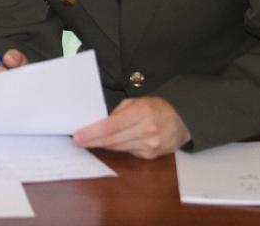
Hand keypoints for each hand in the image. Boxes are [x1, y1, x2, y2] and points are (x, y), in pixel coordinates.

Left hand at [72, 97, 190, 158]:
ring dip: (101, 145)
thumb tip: (98, 124)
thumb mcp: (137, 102)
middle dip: (92, 141)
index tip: (78, 136)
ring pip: (118, 148)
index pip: (110, 126)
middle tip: (77, 141)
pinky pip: (128, 152)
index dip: (92, 133)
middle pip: (112, 140)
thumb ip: (118, 113)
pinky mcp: (151, 156)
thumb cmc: (156, 108)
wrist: (182, 120)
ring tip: (88, 141)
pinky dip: (117, 147)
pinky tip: (110, 143)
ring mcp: (150, 146)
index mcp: (141, 113)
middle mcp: (146, 130)